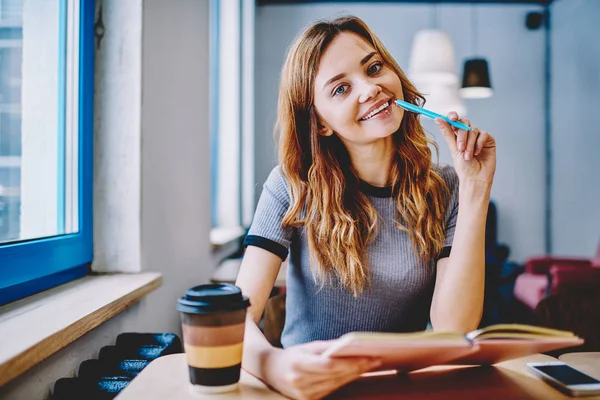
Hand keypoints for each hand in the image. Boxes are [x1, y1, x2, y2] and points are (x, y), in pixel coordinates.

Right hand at [264, 340, 381, 399]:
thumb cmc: (291, 355)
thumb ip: (327, 347)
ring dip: (355, 375)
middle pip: (336, 376)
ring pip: (336, 384)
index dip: (351, 362)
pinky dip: (345, 381)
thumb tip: (351, 346)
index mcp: (298, 365)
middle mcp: (301, 382)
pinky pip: (332, 390)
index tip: (369, 356)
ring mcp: (304, 395)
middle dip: (358, 368)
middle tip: (377, 359)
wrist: (270, 371)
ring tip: (371, 364)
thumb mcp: (306, 347)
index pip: (330, 365)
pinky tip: (356, 373)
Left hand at [435, 112, 495, 184]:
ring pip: (473, 130)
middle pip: (465, 122)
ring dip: (470, 144)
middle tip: (460, 148)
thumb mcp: (453, 149)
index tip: (452, 117)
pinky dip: (479, 144)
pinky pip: (483, 134)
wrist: (475, 178)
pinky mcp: (488, 140)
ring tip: (468, 156)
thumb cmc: (463, 167)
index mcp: (456, 135)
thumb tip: (438, 119)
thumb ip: (447, 133)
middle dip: (461, 135)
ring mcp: (478, 137)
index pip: (454, 120)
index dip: (453, 116)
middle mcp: (468, 134)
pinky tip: (477, 153)